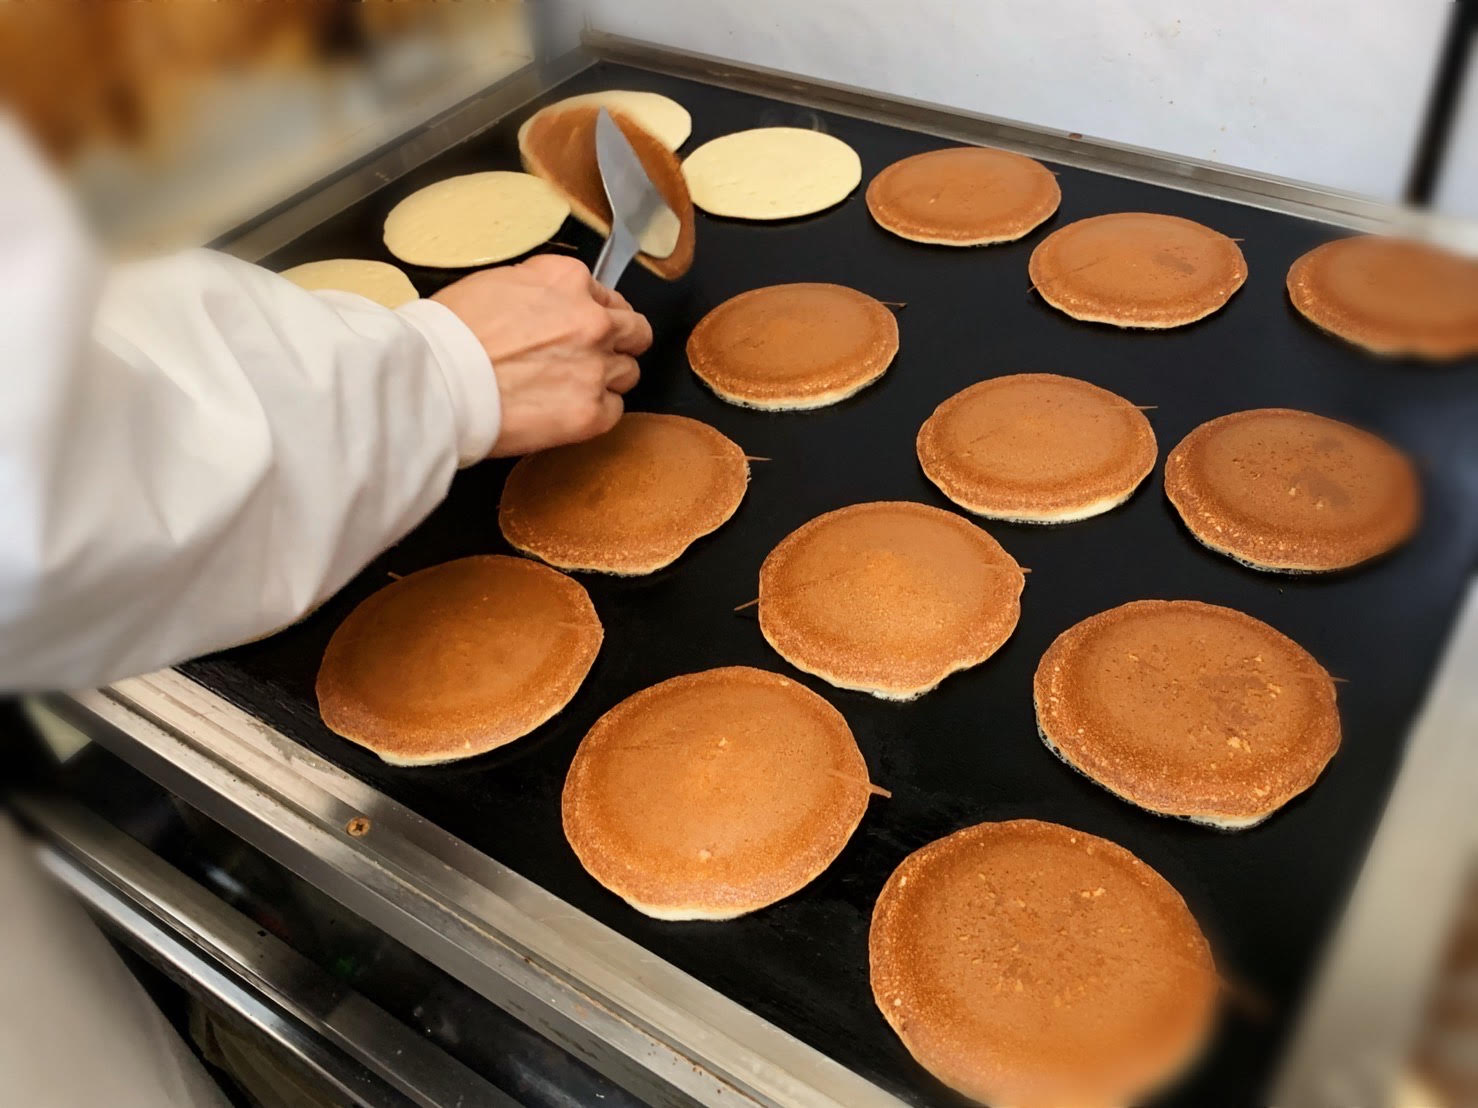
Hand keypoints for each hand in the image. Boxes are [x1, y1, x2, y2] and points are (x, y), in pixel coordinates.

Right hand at [432, 255, 652, 456]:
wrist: (436, 381)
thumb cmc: (449, 332)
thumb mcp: (497, 283)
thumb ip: (541, 291)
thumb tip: (552, 307)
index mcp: (568, 280)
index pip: (609, 298)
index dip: (598, 315)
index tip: (583, 330)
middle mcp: (593, 320)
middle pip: (635, 332)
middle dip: (620, 344)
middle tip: (593, 359)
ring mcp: (597, 368)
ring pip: (628, 373)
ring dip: (606, 380)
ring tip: (568, 390)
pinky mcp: (592, 413)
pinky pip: (614, 412)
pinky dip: (594, 414)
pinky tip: (564, 414)